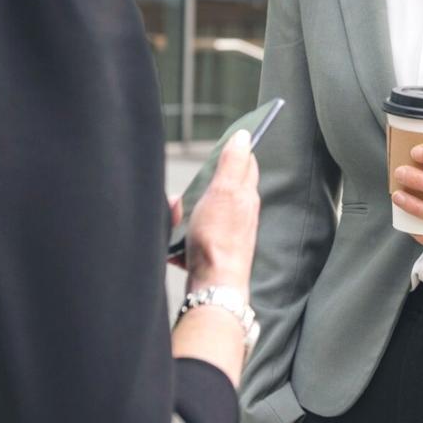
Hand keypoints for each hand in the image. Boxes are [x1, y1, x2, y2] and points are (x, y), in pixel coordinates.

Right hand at [182, 130, 259, 297]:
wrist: (213, 286)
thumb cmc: (217, 239)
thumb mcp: (223, 192)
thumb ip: (232, 163)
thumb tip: (244, 135)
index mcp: (246, 196)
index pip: (246, 165)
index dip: (235, 152)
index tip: (223, 146)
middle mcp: (241, 215)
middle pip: (222, 190)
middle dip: (200, 186)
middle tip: (187, 191)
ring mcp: (228, 236)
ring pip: (203, 215)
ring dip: (185, 215)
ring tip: (176, 219)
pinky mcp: (213, 254)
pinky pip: (192, 240)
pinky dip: (181, 241)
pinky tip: (175, 246)